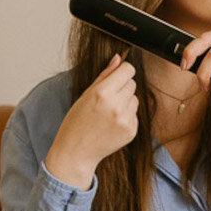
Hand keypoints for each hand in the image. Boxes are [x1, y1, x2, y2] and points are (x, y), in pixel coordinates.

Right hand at [45, 54, 138, 188]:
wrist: (76, 152)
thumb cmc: (76, 121)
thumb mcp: (85, 94)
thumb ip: (104, 75)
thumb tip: (119, 58)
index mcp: (102, 93)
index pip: (128, 69)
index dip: (122, 72)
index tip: (116, 77)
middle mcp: (116, 106)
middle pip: (132, 83)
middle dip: (122, 87)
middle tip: (106, 99)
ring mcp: (125, 120)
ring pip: (135, 98)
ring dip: (125, 102)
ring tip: (108, 113)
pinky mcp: (131, 131)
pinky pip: (135, 114)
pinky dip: (126, 116)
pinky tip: (112, 124)